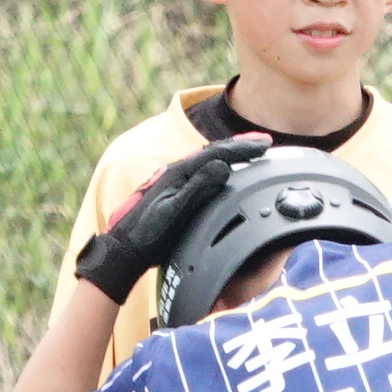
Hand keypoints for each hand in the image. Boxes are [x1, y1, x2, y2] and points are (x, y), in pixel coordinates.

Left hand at [72, 137, 267, 303]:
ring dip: (231, 154)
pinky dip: (220, 166)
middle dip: (240, 146)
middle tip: (265, 143)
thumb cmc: (148, 233)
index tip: (266, 145)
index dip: (243, 148)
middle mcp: (178, 172)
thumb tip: (223, 166)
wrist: (125, 249)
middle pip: (214, 151)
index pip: (217, 153)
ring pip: (208, 160)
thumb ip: (198, 188)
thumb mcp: (174, 211)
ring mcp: (176, 181)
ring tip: (251, 152)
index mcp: (179, 172)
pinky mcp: (176, 192)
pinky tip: (227, 171)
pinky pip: (203, 172)